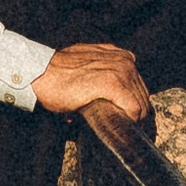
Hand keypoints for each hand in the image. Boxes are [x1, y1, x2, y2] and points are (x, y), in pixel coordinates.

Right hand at [33, 40, 151, 125]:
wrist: (42, 74)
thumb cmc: (59, 72)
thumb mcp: (86, 62)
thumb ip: (102, 69)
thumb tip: (106, 93)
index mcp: (121, 56)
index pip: (140, 86)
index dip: (135, 104)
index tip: (127, 117)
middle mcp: (124, 61)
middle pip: (143, 96)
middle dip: (136, 114)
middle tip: (123, 127)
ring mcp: (120, 71)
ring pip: (141, 104)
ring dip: (134, 120)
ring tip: (120, 129)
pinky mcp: (113, 84)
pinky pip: (133, 108)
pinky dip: (130, 120)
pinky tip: (120, 125)